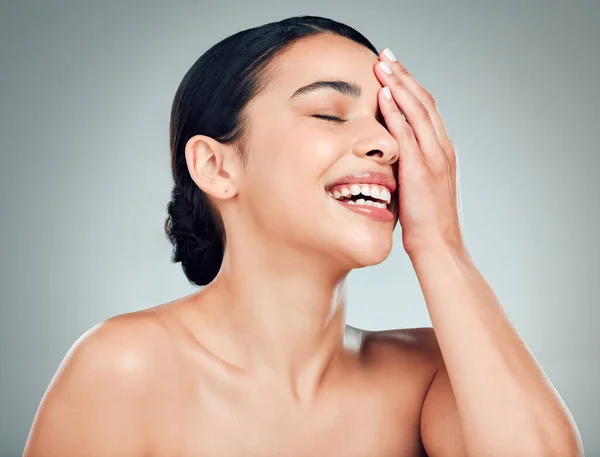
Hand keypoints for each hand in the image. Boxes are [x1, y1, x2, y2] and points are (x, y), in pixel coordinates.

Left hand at [374, 48, 464, 257]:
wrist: (439, 247)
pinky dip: (396, 110)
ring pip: (418, 110)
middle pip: (423, 101)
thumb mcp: (418, 188)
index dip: (410, 87)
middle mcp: (442, 148)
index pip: (426, 110)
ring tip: (382, 64)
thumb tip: (389, 157)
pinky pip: (408, 132)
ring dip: (399, 84)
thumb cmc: (425, 222)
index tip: (394, 70)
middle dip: (404, 76)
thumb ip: (408, 167)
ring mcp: (435, 157)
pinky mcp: (422, 169)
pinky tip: (383, 94)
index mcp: (442, 151)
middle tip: (386, 55)